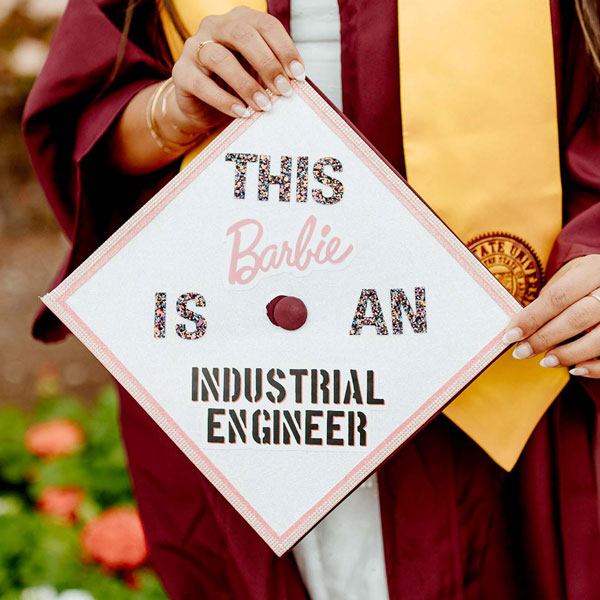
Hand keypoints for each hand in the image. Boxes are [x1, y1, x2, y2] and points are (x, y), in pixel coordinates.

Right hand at [169, 6, 304, 132]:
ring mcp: (194, 48)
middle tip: (283, 90)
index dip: (285, 49)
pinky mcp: (181, 73)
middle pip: (242, 34)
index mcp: (238, 21)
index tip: (298, 75)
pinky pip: (201, 84)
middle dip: (267, 64)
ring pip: (220, 57)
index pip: (265, 25)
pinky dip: (224, 100)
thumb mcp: (257, 74)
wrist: (201, 106)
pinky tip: (241, 112)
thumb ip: (273, 72)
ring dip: (246, 84)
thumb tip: (295, 83)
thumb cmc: (234, 85)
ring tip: (263, 105)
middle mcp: (215, 27)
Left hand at [503, 254, 599, 377]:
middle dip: (544, 339)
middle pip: (577, 318)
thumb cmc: (583, 282)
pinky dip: (594, 367)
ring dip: (568, 355)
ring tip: (546, 361)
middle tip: (521, 352)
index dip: (532, 318)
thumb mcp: (567, 278)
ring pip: (598, 339)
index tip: (510, 335)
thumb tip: (519, 329)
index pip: (558, 296)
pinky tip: (575, 368)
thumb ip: (547, 300)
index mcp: (591, 272)